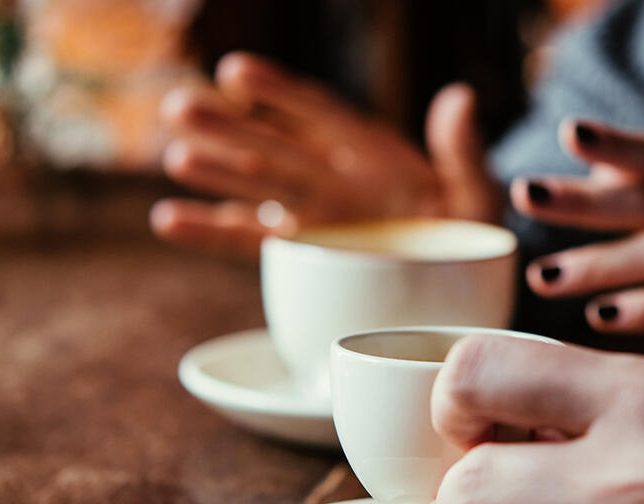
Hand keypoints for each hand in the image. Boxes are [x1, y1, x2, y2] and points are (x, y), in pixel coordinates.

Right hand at [151, 52, 500, 257]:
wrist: (465, 289)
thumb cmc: (472, 235)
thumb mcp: (476, 194)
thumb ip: (462, 152)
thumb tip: (460, 98)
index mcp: (372, 154)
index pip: (319, 115)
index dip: (279, 94)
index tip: (237, 73)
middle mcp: (333, 178)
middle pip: (275, 148)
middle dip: (229, 128)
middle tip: (179, 107)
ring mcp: (313, 215)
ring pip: (255, 189)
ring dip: (215, 172)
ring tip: (176, 154)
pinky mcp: (300, 252)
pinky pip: (249, 240)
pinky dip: (209, 231)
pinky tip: (167, 219)